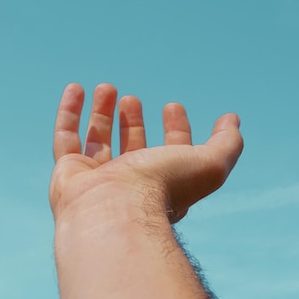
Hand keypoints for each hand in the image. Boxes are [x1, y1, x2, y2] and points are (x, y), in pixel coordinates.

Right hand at [49, 83, 242, 225]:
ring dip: (102, 112)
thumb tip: (233, 120)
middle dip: (134, 122)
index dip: (176, 130)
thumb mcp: (210, 164)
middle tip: (133, 100)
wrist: (114, 211)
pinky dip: (69, 112)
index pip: (170, 154)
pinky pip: (65, 137)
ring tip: (107, 88)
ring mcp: (97, 179)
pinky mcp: (68, 173)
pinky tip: (76, 89)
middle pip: (131, 148)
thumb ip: (227, 143)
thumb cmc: (163, 188)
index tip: (174, 107)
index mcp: (162, 184)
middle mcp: (128, 184)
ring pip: (98, 140)